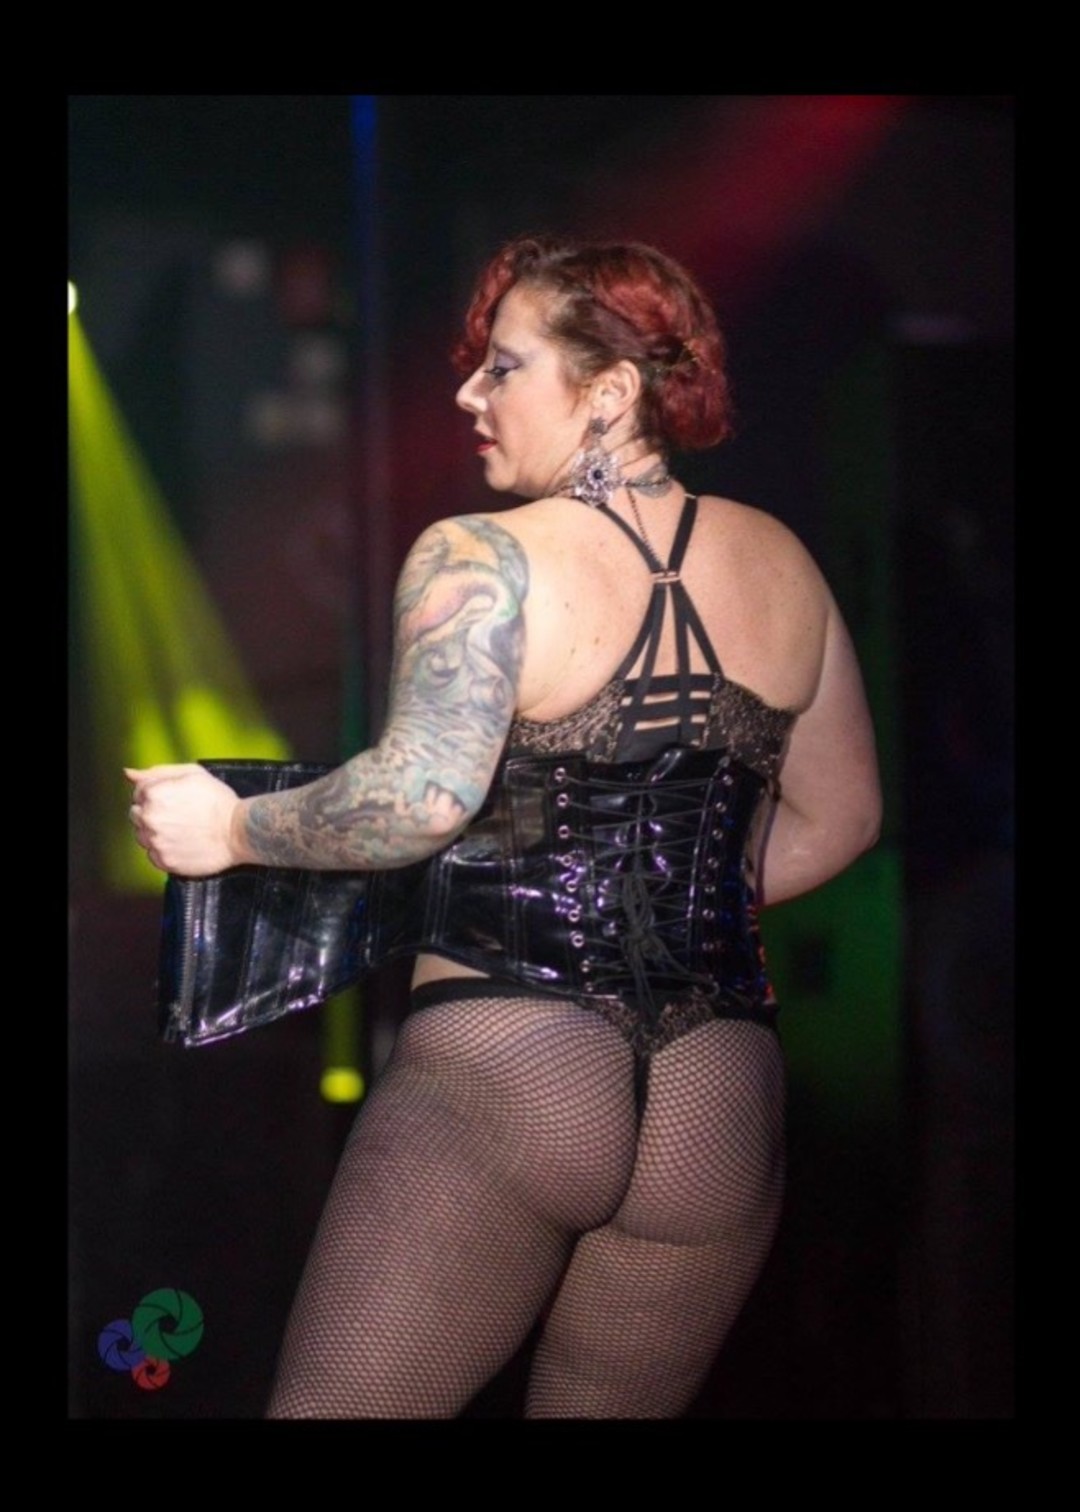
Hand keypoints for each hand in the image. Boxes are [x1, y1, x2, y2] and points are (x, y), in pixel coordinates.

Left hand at [126, 764, 243, 876]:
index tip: (175, 800)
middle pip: (136, 815)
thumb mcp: (192, 774)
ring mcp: (156, 842)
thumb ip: (156, 772)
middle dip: (152, 813)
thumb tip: (129, 774)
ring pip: (142, 836)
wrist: (238, 832)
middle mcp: (150, 818)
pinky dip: (164, 850)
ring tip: (181, 830)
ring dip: (156, 832)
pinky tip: (182, 843)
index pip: (138, 793)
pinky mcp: (164, 861)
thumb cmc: (218, 801)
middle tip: (178, 815)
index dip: (157, 794)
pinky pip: (153, 855)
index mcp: (154, 794)